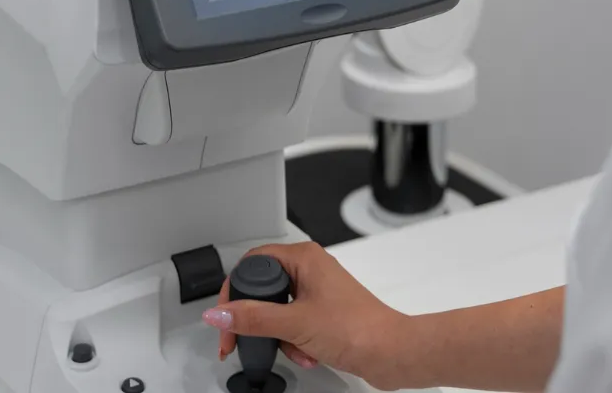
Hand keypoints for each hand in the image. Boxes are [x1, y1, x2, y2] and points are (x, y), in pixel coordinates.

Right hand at [202, 242, 413, 389]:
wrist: (391, 353)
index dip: (234, 290)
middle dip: (258, 321)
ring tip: (295, 348)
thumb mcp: (295, 323)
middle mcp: (311, 269)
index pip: (252, 263)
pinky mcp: (324, 313)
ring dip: (281, 337)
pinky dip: (296, 343)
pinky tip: (308, 354)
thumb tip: (219, 312)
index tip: (225, 317)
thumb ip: (253, 318)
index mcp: (304, 258)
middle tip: (241, 339)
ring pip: (278, 312)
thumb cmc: (358, 329)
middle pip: (263, 290)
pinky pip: (294, 325)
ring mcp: (318, 292)